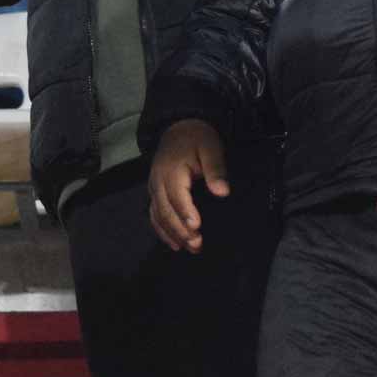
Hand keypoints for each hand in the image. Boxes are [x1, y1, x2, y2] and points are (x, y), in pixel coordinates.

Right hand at [148, 120, 229, 251]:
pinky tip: (174, 243)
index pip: (177, 196)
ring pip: (158, 216)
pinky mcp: (154, 193)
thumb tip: (222, 192)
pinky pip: (154, 215)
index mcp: (172, 170)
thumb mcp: (211, 148)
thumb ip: (215, 170)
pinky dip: (162, 230)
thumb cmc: (198, 138)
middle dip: (180, 230)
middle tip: (197, 245)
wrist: (179, 128)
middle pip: (166, 210)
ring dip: (172, 234)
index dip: (186, 213)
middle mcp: (158, 182)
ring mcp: (154, 188)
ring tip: (189, 248)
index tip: (196, 227)